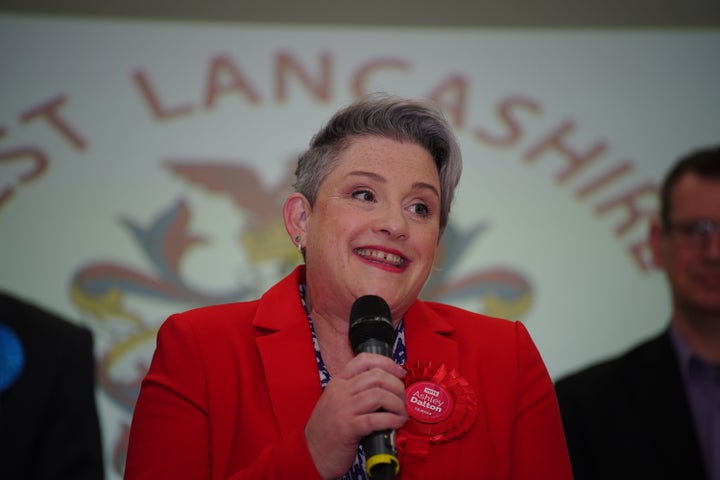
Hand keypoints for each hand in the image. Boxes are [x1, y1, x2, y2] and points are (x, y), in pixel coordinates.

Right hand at [304, 353, 406, 478]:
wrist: (311, 452)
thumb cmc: (327, 429)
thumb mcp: (337, 401)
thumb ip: (355, 391)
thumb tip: (387, 388)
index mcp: (339, 382)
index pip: (364, 360)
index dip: (386, 363)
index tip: (399, 372)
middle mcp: (341, 392)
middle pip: (377, 376)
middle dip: (397, 386)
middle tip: (402, 398)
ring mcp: (344, 409)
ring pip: (379, 395)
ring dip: (397, 404)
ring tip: (401, 413)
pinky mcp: (348, 428)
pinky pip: (375, 418)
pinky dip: (391, 420)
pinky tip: (396, 423)